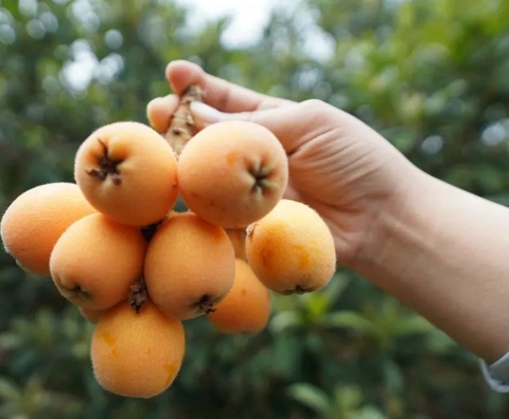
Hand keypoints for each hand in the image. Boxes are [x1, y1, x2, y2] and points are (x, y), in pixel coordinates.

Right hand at [147, 60, 423, 267]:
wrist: (382, 220)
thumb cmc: (356, 161)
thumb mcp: (309, 124)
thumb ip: (253, 122)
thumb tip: (196, 113)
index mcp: (273, 123)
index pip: (228, 101)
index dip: (199, 87)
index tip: (173, 72)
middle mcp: (256, 157)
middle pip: (207, 138)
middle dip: (178, 122)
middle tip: (154, 111)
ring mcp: (249, 193)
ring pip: (204, 176)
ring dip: (178, 163)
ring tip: (156, 150)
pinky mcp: (248, 227)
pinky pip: (214, 216)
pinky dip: (192, 206)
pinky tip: (173, 194)